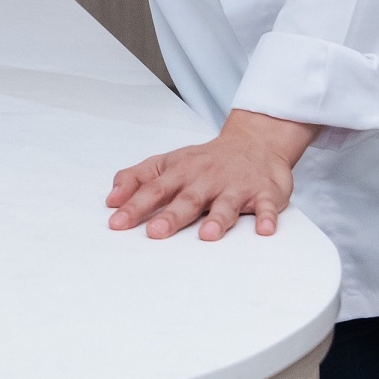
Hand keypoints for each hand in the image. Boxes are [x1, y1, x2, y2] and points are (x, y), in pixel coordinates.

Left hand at [107, 109, 318, 239]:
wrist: (254, 143)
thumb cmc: (205, 160)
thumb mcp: (168, 162)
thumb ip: (137, 178)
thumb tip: (111, 199)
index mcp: (180, 172)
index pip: (152, 189)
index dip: (134, 205)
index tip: (116, 223)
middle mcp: (206, 178)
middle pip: (186, 199)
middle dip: (170, 216)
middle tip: (154, 233)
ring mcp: (236, 186)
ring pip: (225, 204)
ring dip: (217, 220)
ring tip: (207, 235)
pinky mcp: (264, 193)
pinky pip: (267, 206)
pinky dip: (267, 217)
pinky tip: (264, 230)